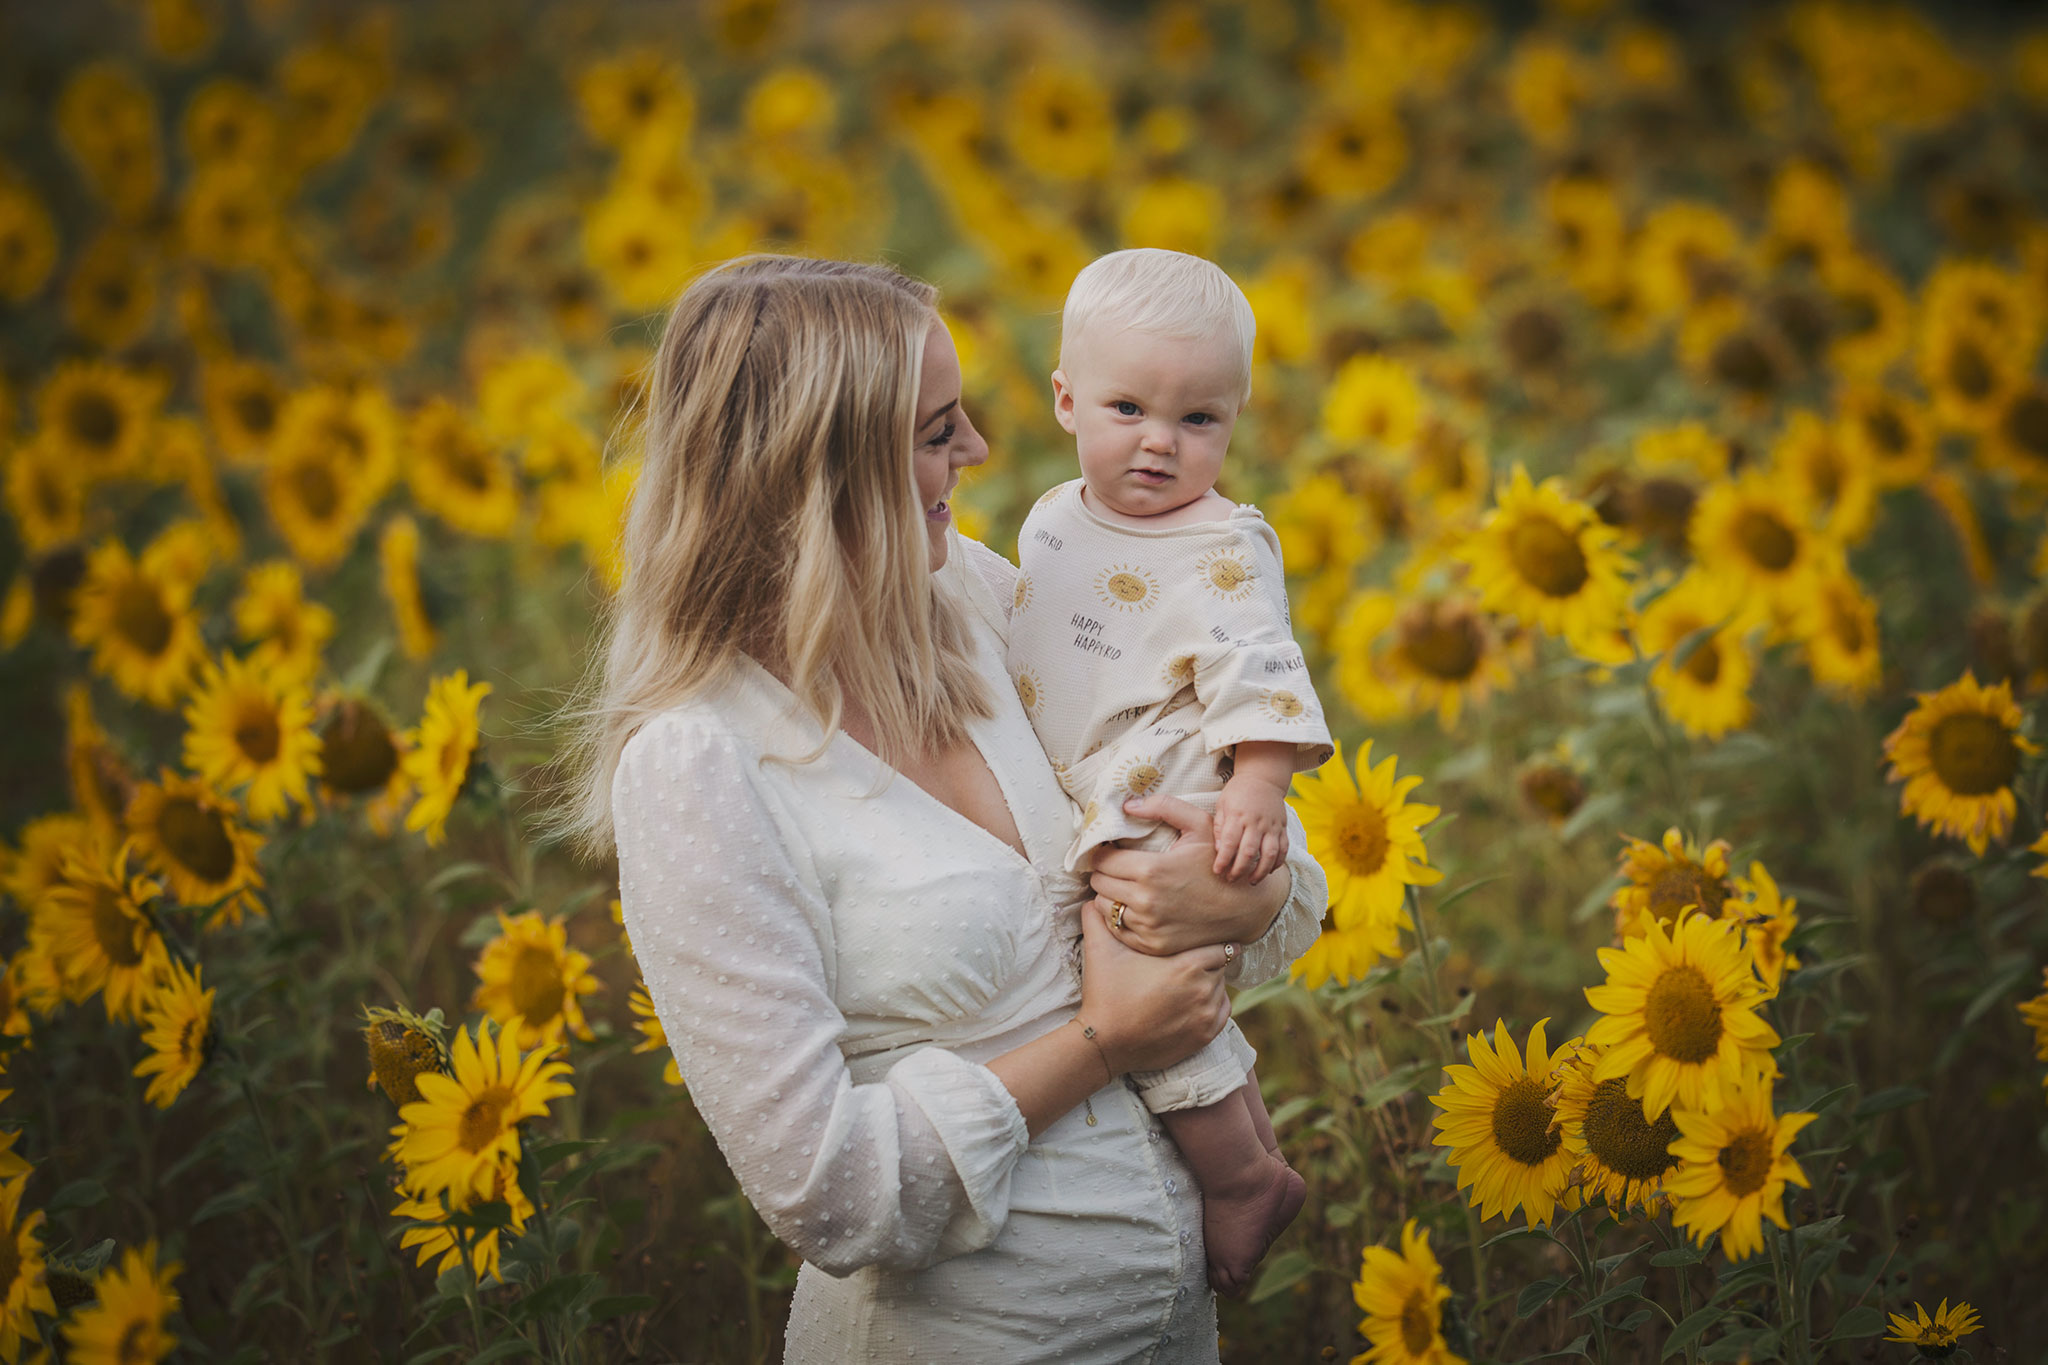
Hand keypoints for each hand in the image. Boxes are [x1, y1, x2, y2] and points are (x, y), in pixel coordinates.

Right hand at [1078, 902, 1231, 1075]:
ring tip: (1184, 985)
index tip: (1193, 945)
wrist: (1105, 1044)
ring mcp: (1208, 1014)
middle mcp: (1205, 988)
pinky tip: (1188, 1003)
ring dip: (1209, 984)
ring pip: (1221, 989)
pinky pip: (1221, 1011)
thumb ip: (1098, 918)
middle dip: (1206, 962)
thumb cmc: (1105, 994)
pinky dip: (1210, 1006)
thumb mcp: (1100, 950)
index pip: (1220, 945)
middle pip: (1221, 966)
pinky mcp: (1206, 1035)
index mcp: (1188, 964)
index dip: (1206, 943)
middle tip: (1185, 964)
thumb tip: (1092, 897)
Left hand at [1090, 793, 1290, 956]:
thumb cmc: (1218, 862)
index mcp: (1151, 869)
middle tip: (1117, 866)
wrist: (1243, 907)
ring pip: (1104, 907)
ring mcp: (1148, 927)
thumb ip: (1163, 807)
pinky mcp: (1152, 945)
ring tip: (1124, 885)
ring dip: (1109, 894)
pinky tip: (1132, 906)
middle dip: (1104, 871)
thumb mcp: (1199, 825)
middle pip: (1099, 883)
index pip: (1101, 860)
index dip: (1103, 852)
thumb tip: (1127, 805)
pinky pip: (1117, 929)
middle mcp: (1145, 901)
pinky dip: (1118, 917)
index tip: (1111, 850)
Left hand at [1211, 776, 1289, 884]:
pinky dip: (1278, 862)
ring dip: (1261, 871)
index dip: (1223, 860)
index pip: (1229, 843)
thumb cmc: (1238, 792)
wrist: (1263, 777)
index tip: (1217, 871)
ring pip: (1269, 854)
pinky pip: (1283, 849)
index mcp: (1237, 816)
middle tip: (1231, 880)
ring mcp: (1272, 825)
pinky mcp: (1282, 827)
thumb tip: (1219, 850)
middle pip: (1249, 852)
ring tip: (1251, 881)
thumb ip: (1220, 827)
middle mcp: (1256, 822)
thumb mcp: (1222, 805)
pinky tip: (1269, 870)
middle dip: (1239, 870)